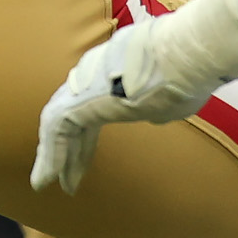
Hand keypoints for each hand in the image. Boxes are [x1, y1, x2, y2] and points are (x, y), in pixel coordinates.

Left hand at [31, 0, 237, 192]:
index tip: (89, 151)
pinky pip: (56, 130)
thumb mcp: (175, 94)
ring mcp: (86, 83)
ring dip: (55, 154)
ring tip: (48, 183)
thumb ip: (160, 105)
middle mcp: (96, 71)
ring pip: (61, 121)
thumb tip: (156, 115)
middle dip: (71, 145)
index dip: (91, 130)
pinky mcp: (80, 99)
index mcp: (117, 69)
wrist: (188, 54)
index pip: (96, 102)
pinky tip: (46, 179)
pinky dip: (50, 155)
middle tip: (67, 174)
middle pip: (74, 112)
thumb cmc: (191, 71)